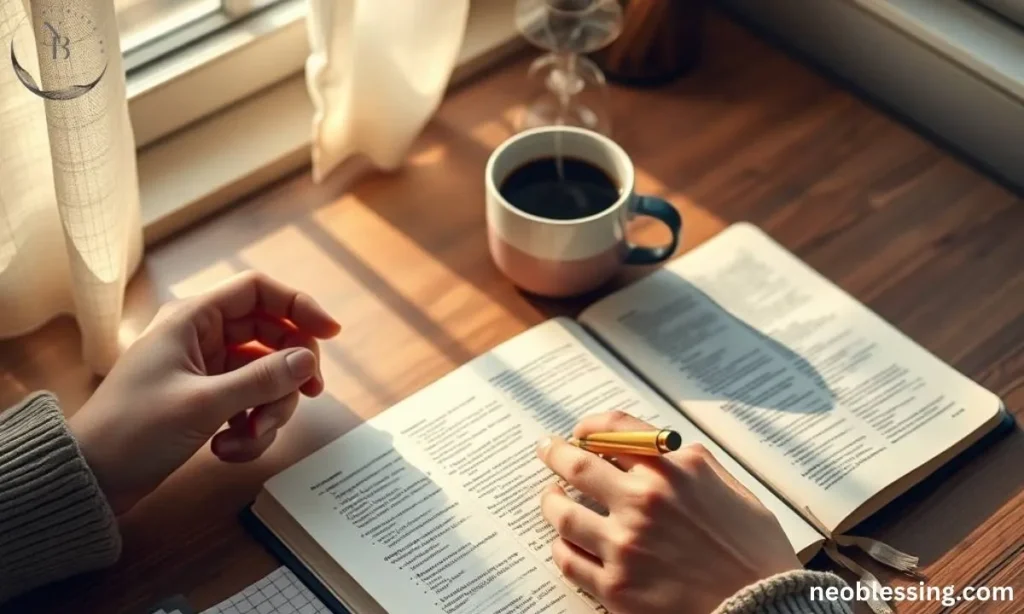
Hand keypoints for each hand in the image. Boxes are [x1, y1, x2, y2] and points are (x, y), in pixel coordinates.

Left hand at [70, 272, 340, 515]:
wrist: (89, 479)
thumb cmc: (134, 430)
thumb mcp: (204, 403)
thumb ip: (262, 379)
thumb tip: (308, 359)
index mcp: (193, 319)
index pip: (259, 291)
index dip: (298, 306)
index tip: (330, 334)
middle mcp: (202, 338)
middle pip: (271, 338)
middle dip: (289, 372)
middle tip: (308, 396)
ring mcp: (205, 372)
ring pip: (264, 377)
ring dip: (268, 411)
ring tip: (247, 439)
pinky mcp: (206, 403)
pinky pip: (248, 405)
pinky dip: (249, 429)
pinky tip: (227, 451)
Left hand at [536, 411, 800, 613]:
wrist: (762, 610)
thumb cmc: (754, 552)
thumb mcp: (730, 488)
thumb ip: (690, 463)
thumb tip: (654, 446)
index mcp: (672, 472)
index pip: (614, 430)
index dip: (590, 425)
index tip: (580, 431)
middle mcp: (642, 502)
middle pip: (575, 465)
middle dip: (555, 453)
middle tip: (546, 450)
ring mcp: (624, 546)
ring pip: (561, 513)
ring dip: (551, 500)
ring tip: (551, 498)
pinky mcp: (616, 587)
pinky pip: (568, 559)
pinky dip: (561, 546)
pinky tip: (565, 541)